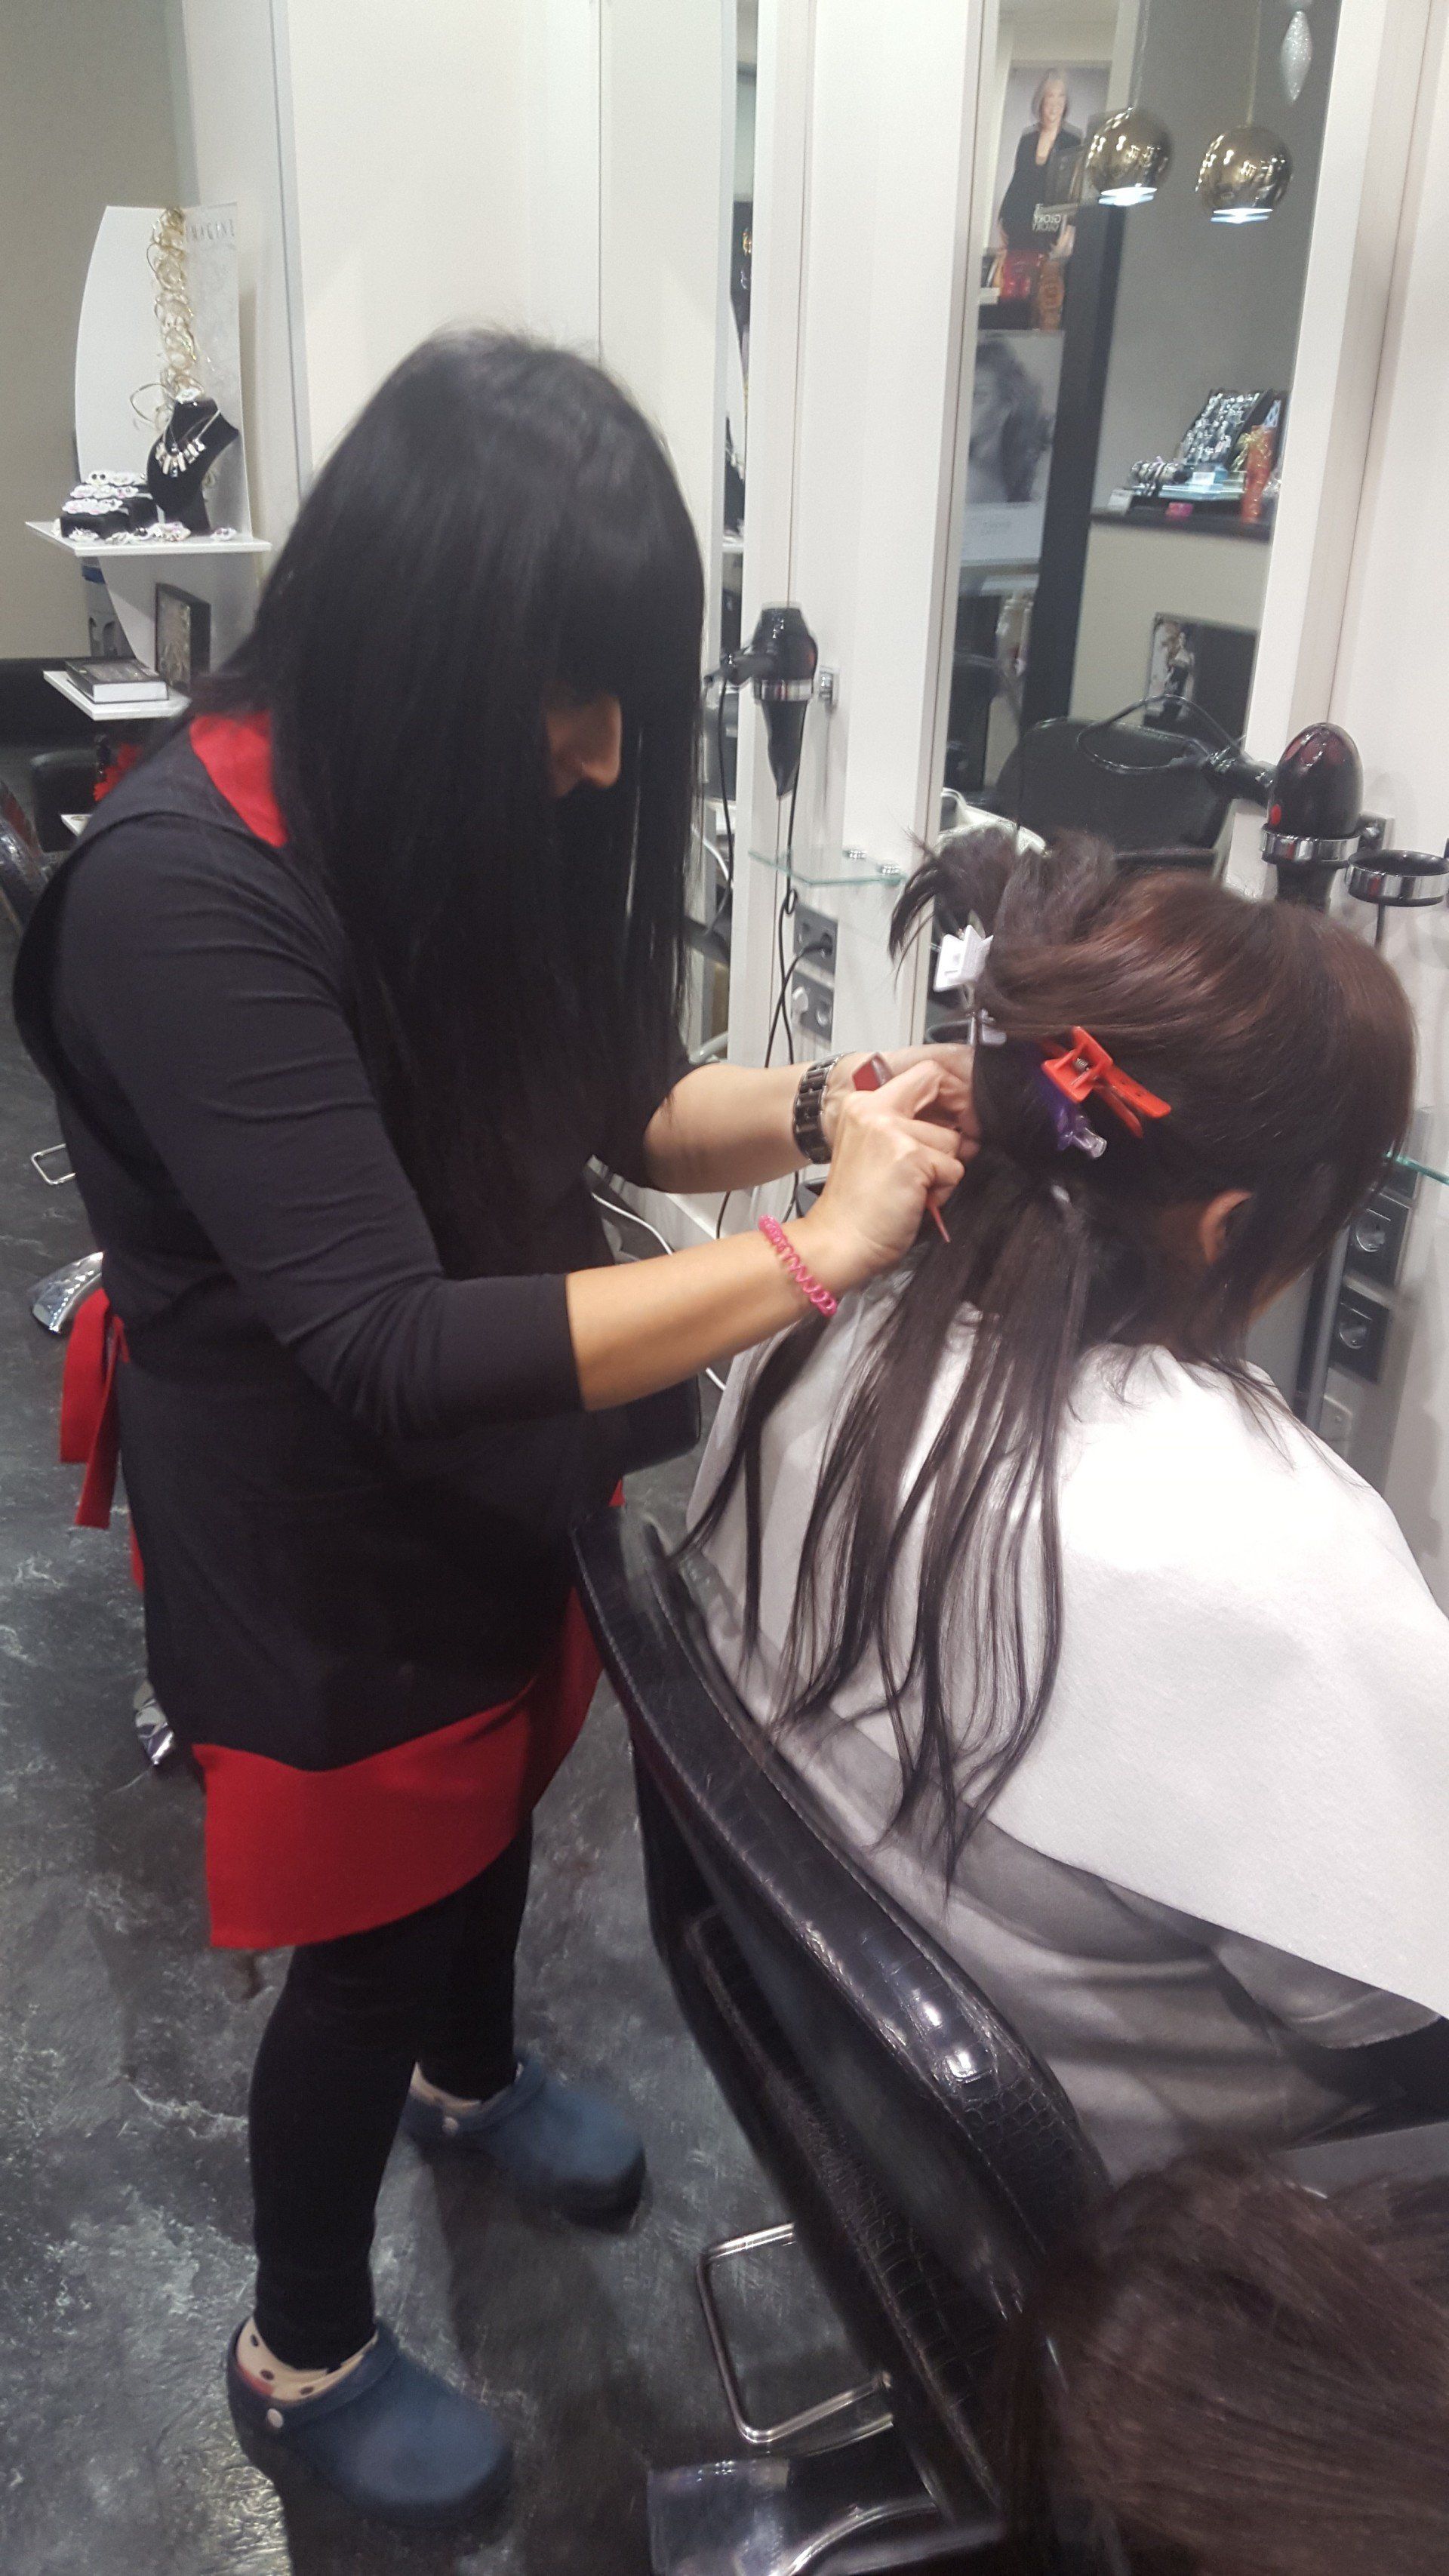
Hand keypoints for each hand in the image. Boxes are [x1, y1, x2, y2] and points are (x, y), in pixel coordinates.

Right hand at [793, 1060, 969, 1293]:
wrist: (839, 1242)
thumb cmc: (858, 1206)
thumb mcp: (875, 1149)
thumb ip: (907, 1127)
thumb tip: (960, 1125)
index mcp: (863, 1103)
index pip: (925, 1074)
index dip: (946, 1096)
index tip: (948, 1122)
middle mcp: (874, 1108)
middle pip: (940, 1093)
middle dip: (947, 1130)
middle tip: (930, 1163)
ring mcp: (892, 1130)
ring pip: (953, 1139)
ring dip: (942, 1169)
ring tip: (912, 1189)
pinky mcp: (911, 1156)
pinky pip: (954, 1169)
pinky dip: (942, 1191)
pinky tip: (915, 1200)